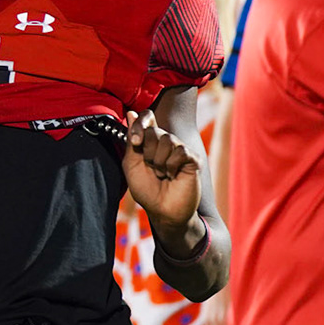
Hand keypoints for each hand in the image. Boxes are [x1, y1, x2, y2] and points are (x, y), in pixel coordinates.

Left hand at [122, 110, 199, 229]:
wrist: (163, 211)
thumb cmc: (146, 189)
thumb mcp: (131, 164)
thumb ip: (131, 140)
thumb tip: (130, 114)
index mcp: (149, 141)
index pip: (147, 117)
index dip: (141, 123)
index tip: (135, 142)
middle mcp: (166, 141)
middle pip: (154, 130)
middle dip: (147, 152)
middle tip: (152, 168)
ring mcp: (180, 149)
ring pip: (167, 139)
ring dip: (159, 161)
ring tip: (162, 174)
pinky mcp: (193, 158)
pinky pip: (180, 151)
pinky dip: (172, 166)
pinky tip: (173, 175)